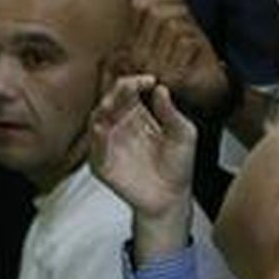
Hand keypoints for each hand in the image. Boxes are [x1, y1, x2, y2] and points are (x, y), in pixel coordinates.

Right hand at [89, 74, 196, 220]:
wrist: (172, 197)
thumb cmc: (178, 165)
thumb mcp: (184, 134)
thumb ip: (171, 112)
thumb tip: (160, 88)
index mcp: (138, 114)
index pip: (129, 90)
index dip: (136, 81)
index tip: (150, 81)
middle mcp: (121, 125)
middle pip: (110, 100)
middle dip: (116, 91)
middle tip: (127, 87)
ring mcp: (110, 144)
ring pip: (97, 119)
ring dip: (103, 109)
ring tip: (112, 103)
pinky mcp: (103, 164)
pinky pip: (95, 150)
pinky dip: (97, 140)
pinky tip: (103, 129)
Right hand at [121, 0, 228, 111]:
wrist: (208, 88)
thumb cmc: (189, 55)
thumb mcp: (172, 27)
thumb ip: (155, 8)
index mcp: (131, 44)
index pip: (140, 5)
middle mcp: (136, 59)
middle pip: (156, 13)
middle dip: (179, 10)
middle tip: (190, 19)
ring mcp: (152, 70)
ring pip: (173, 26)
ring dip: (190, 28)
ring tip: (193, 40)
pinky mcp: (170, 78)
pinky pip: (186, 42)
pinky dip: (197, 42)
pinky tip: (196, 54)